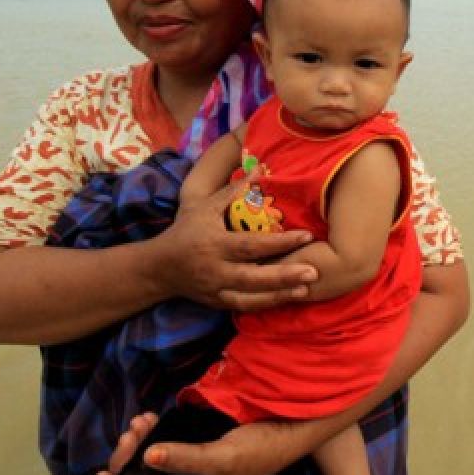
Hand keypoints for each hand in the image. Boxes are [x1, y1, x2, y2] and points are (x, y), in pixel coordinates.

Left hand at [93, 413, 317, 474]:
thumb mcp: (221, 460)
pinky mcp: (191, 445)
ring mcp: (185, 465)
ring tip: (141, 422)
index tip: (102, 474)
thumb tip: (147, 457)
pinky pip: (161, 441)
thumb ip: (186, 459)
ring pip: (147, 458)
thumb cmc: (256, 453)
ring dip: (138, 441)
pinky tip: (150, 418)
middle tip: (132, 434)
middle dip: (127, 457)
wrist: (285, 429)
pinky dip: (151, 430)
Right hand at [152, 179, 318, 310]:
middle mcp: (216, 270)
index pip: (251, 245)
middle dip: (284, 276)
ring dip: (279, 296)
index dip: (279, 242)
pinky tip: (288, 298)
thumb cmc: (185, 231)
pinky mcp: (218, 303)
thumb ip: (232, 191)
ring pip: (250, 298)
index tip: (306, 236)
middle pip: (253, 277)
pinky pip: (245, 307)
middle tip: (314, 272)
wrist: (159, 268)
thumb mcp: (204, 206)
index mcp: (214, 244)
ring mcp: (216, 290)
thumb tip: (259, 168)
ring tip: (306, 289)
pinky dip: (266, 304)